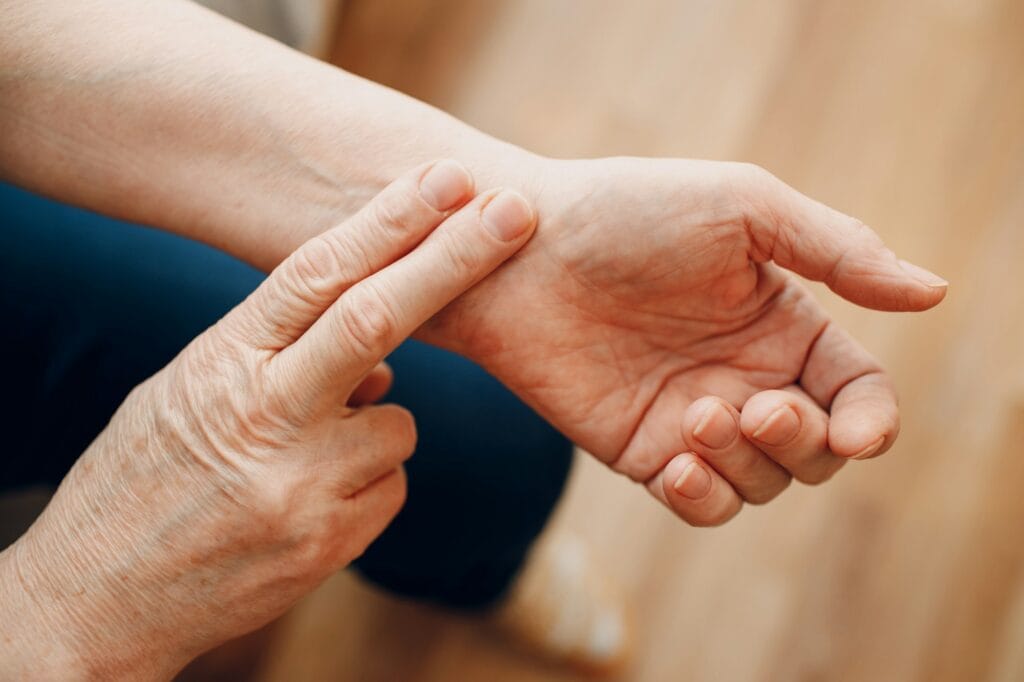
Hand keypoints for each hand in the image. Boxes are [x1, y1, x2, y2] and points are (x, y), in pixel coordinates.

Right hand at [0, 160, 536, 678]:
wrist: (101, 595)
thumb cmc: (147, 474)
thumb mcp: (192, 390)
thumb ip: (283, 356)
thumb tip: (384, 356)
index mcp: (223, 363)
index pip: (315, 274)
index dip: (389, 220)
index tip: (447, 179)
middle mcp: (266, 418)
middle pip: (378, 320)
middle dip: (457, 257)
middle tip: (518, 210)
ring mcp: (300, 486)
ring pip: (398, 423)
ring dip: (375, 425)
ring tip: (300, 459)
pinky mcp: (329, 544)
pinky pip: (391, 485)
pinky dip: (367, 479)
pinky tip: (305, 503)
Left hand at [425, 157, 946, 525]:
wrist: (515, 250)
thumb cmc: (626, 213)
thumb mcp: (742, 207)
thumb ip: (837, 249)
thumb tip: (934, 292)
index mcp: (782, 322)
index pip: (858, 392)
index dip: (869, 422)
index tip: (857, 433)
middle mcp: (746, 374)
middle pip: (817, 450)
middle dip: (800, 442)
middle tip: (751, 405)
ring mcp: (694, 418)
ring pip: (763, 482)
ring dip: (747, 464)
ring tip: (696, 417)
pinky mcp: (642, 451)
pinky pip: (700, 504)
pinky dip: (705, 497)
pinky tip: (677, 463)